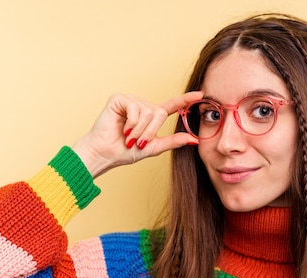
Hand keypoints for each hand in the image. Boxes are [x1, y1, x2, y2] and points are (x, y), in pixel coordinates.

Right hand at [72, 91, 202, 177]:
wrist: (105, 153)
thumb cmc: (125, 151)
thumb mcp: (153, 148)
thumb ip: (173, 142)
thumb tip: (194, 139)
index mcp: (151, 116)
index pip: (172, 106)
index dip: (186, 100)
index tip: (201, 94)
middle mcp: (142, 106)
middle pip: (159, 114)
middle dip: (150, 132)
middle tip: (138, 142)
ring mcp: (131, 101)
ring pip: (148, 112)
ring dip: (139, 130)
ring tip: (129, 137)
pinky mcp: (119, 98)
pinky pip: (135, 109)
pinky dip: (131, 123)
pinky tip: (122, 128)